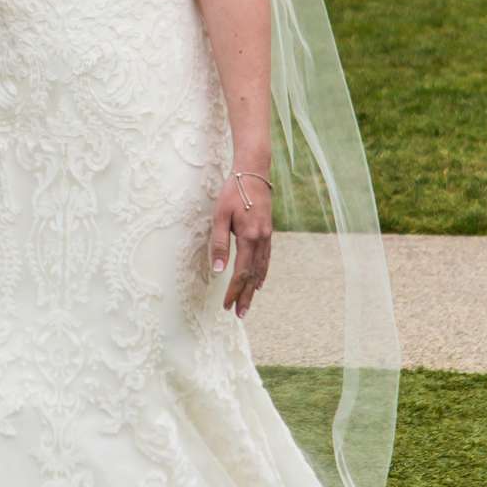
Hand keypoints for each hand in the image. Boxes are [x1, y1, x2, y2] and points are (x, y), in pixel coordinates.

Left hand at [209, 172, 271, 317]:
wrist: (253, 172)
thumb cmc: (233, 192)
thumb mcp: (220, 215)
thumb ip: (219, 243)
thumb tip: (219, 270)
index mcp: (249, 237)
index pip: (241, 272)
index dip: (234, 290)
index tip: (227, 305)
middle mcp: (261, 240)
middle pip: (253, 275)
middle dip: (246, 296)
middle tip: (240, 314)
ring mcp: (267, 237)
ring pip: (261, 269)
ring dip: (254, 288)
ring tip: (249, 303)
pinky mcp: (268, 232)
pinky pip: (266, 259)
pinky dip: (262, 273)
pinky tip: (259, 282)